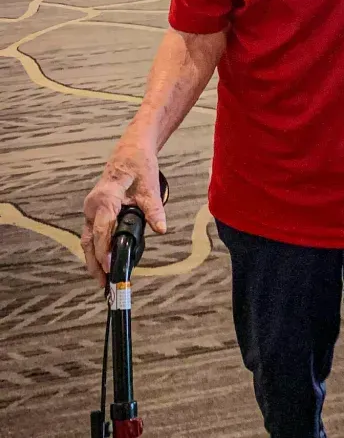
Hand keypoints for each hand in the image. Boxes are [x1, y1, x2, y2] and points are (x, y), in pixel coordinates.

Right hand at [81, 138, 166, 286]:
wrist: (130, 152)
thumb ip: (154, 209)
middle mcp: (92, 206)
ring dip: (93, 260)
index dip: (104, 250)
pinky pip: (92, 235)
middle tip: (104, 285)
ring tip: (103, 281)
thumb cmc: (139, 165)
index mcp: (105, 198)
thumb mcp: (150, 186)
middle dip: (95, 264)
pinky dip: (96, 251)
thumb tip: (161, 229)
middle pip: (89, 240)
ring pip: (87, 240)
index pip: (101, 230)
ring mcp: (91, 210)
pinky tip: (105, 265)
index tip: (109, 268)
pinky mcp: (95, 213)